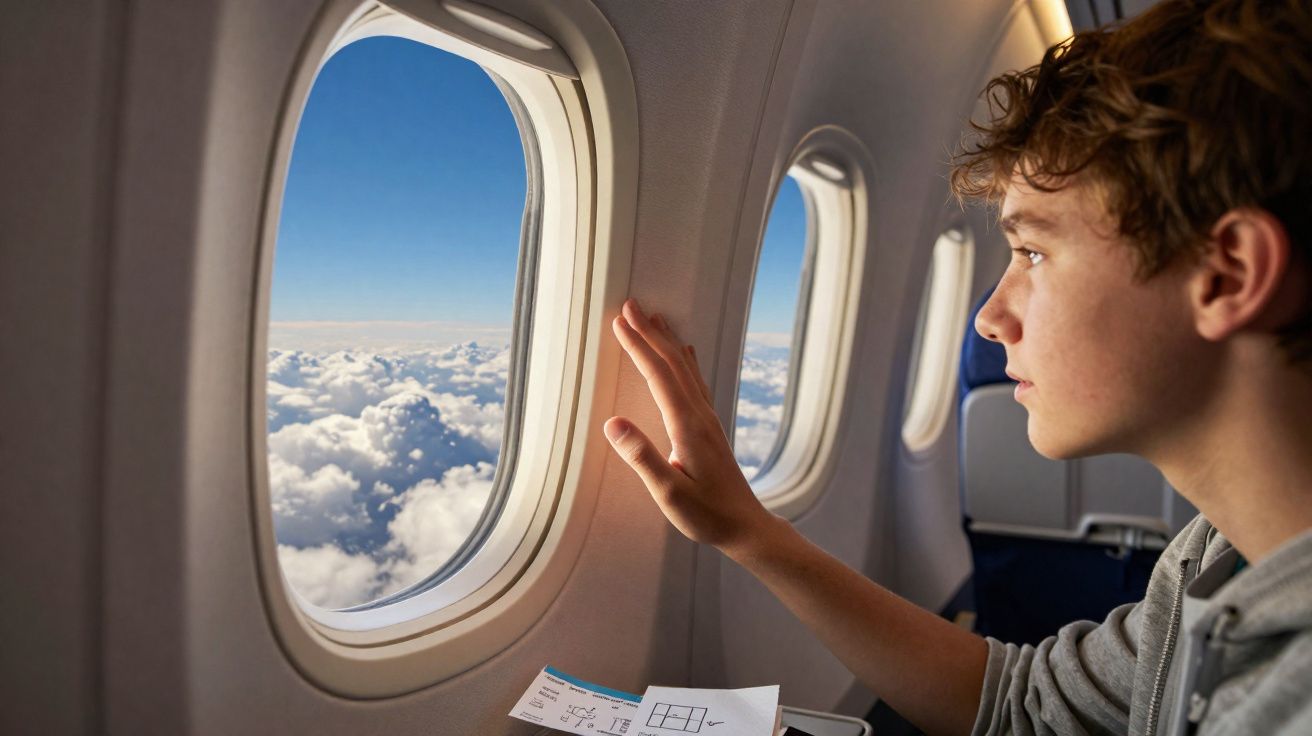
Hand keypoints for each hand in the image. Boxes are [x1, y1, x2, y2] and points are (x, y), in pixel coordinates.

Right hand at [604, 298, 777, 554]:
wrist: (746, 527)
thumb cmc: (706, 515)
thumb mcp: (668, 492)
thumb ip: (641, 457)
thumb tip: (612, 423)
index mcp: (686, 426)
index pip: (658, 376)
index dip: (638, 347)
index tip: (619, 321)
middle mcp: (700, 415)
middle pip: (672, 363)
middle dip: (649, 333)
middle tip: (629, 305)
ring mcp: (707, 419)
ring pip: (685, 368)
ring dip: (667, 341)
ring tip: (654, 317)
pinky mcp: (710, 427)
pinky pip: (695, 381)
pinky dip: (685, 360)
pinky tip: (686, 352)